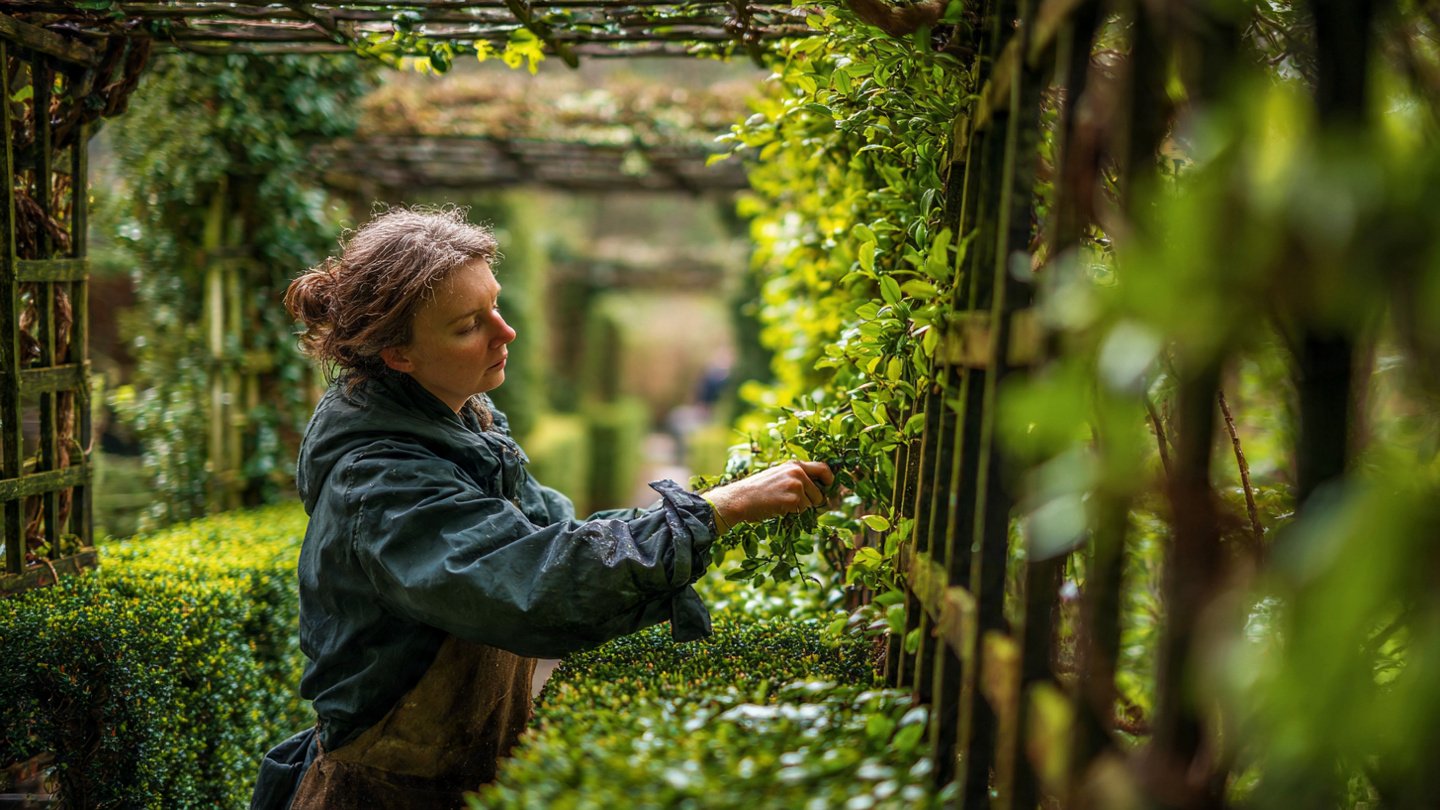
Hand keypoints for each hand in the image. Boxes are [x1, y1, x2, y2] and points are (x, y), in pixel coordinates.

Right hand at [703, 460, 833, 530]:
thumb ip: (796, 478)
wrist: (740, 498)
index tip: (829, 488)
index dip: (830, 480)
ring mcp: (796, 485)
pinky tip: (778, 508)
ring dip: (799, 509)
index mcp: (794, 465)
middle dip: (812, 503)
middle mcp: (797, 472)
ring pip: (811, 504)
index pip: (823, 468)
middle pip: (819, 493)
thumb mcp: (777, 476)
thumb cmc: (756, 490)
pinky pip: (802, 512)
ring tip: (780, 504)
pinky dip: (792, 514)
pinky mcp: (793, 499)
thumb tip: (818, 491)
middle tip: (797, 506)